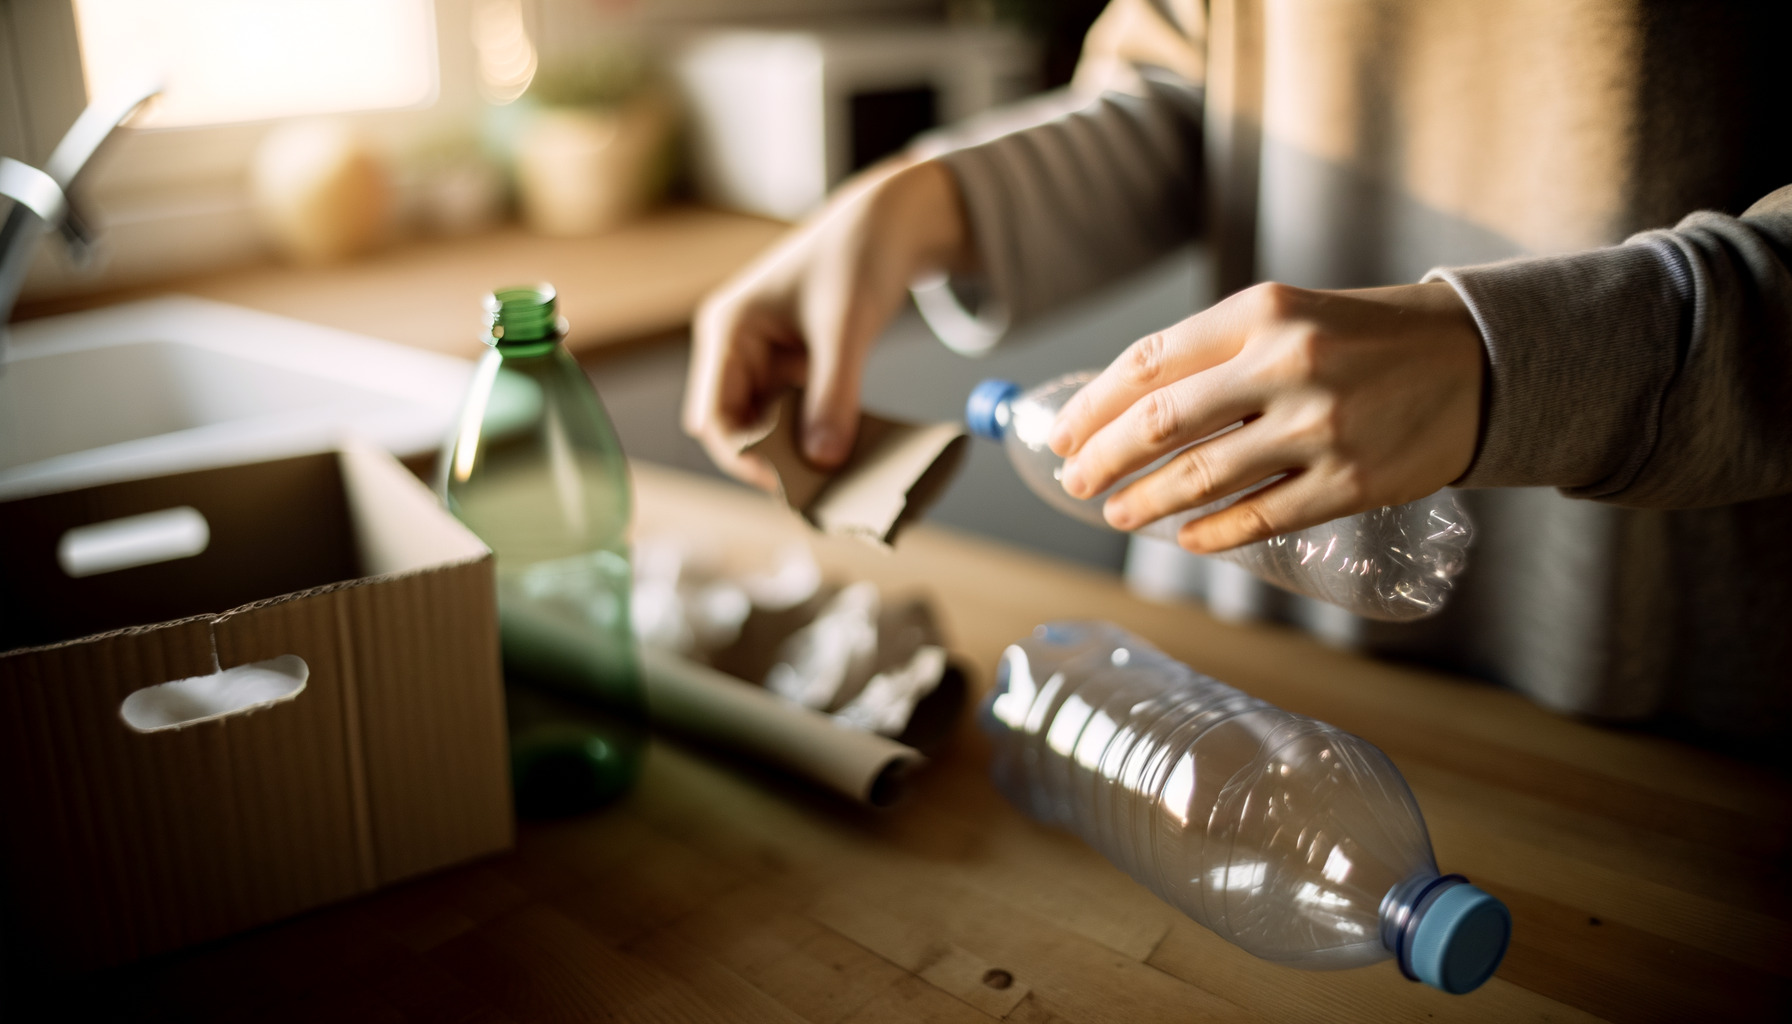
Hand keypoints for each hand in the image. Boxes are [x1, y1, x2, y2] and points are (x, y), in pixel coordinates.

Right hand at [683, 159, 972, 489]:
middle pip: (739, 428)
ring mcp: (764, 361)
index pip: (716, 416)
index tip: (792, 484)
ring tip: (840, 478)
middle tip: (820, 493)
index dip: (745, 458)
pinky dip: (819, 435)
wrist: (891, 222)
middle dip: (774, 461)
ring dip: (800, 452)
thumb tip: (823, 461)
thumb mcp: (846, 327)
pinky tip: (849, 452)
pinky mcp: (793, 368)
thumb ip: (834, 395)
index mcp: (727, 330)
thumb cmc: (857, 256)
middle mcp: (735, 349)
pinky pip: (797, 415)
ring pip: (770, 427)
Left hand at [1048, 281, 1484, 552]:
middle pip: (1161, 424)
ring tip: (1118, 513)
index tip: (1060, 435)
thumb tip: (1125, 410)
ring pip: (1202, 478)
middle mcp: (1288, 364)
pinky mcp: (1351, 483)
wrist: (1477, 360)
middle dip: (1102, 459)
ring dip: (1145, 502)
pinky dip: (1210, 534)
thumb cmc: (1364, 337)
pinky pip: (1259, 518)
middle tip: (1075, 482)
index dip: (1091, 406)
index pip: (1148, 364)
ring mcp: (1321, 427)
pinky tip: (1185, 538)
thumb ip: (1215, 353)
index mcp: (1263, 312)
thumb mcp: (1289, 314)